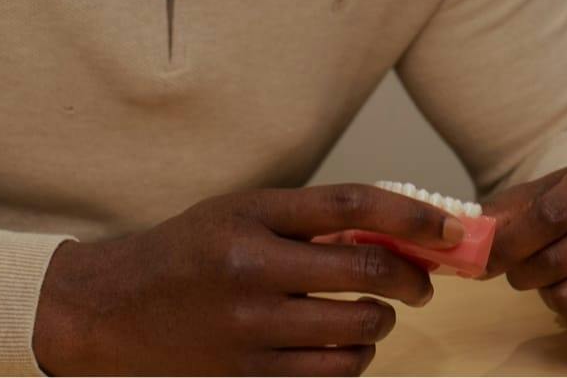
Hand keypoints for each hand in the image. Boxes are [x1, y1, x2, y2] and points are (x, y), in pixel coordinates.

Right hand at [32, 184, 463, 375]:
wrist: (114, 307)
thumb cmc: (190, 249)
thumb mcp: (245, 210)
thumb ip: (313, 218)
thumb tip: (395, 230)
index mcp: (255, 214)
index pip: (353, 205)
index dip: (413, 215)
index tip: (452, 228)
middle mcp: (253, 269)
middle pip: (365, 274)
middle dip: (412, 279)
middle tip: (422, 282)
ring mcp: (249, 329)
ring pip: (356, 333)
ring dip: (381, 323)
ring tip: (372, 314)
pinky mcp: (247, 377)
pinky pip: (330, 376)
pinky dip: (352, 360)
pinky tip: (342, 346)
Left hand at [482, 158, 566, 339]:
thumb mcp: (537, 197)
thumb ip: (501, 216)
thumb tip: (471, 245)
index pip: (549, 215)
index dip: (509, 244)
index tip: (484, 261)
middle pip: (560, 260)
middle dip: (527, 274)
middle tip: (522, 274)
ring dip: (552, 298)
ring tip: (556, 282)